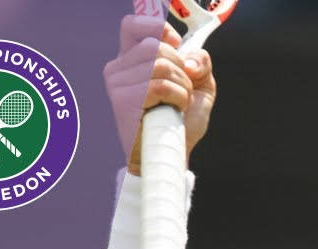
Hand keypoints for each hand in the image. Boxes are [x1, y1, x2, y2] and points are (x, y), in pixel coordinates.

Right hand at [103, 15, 217, 173]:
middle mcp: (117, 69)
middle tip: (182, 90)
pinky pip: (161, 85)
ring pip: (162, 65)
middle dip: (182, 68)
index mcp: (131, 61)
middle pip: (157, 47)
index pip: (133, 26)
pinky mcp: (124, 101)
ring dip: (183, 87)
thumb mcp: (198, 85)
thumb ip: (200, 62)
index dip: (158, 28)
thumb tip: (190, 60)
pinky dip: (178, 97)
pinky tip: (173, 111)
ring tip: (178, 104)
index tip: (176, 45)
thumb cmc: (180, 120)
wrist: (173, 153)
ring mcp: (117, 85)